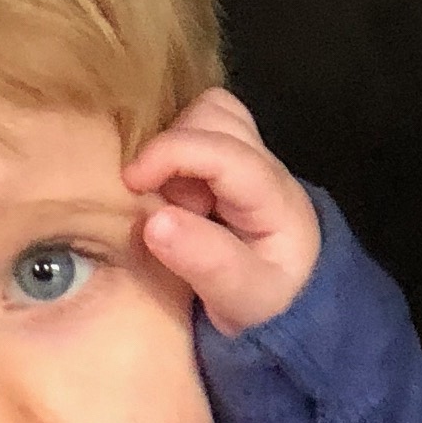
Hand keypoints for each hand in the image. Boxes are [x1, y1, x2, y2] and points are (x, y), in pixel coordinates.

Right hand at [125, 87, 322, 335]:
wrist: (291, 309)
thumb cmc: (268, 305)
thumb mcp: (243, 299)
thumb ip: (206, 262)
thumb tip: (154, 221)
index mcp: (272, 195)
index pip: (222, 150)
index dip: (169, 154)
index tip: (130, 184)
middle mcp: (264, 165)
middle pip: (215, 115)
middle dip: (174, 151)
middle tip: (165, 205)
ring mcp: (250, 158)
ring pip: (208, 114)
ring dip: (176, 146)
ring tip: (172, 198)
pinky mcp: (233, 163)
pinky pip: (199, 129)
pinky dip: (177, 149)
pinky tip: (173, 190)